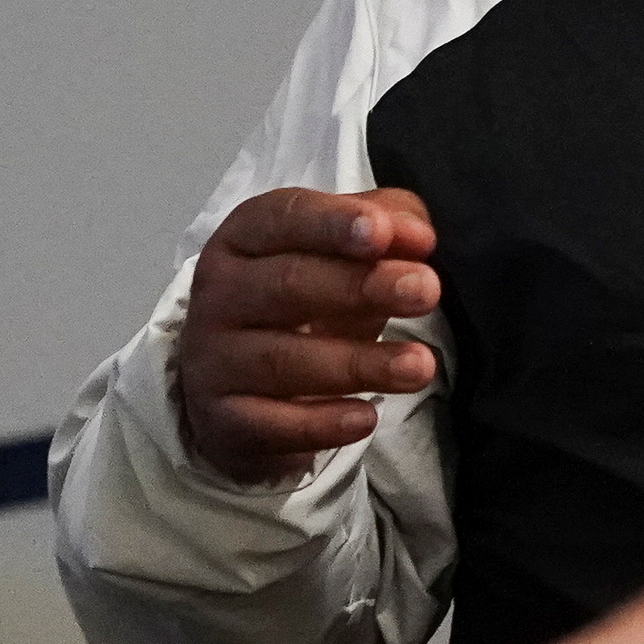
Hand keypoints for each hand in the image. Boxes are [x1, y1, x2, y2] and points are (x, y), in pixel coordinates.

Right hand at [174, 186, 441, 482]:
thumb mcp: (338, 256)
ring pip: (284, 359)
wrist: (236, 393)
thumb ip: (383, 228)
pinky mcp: (225, 421)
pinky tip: (367, 418)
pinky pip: (273, 424)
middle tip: (427, 290)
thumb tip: (418, 236)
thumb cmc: (300, 308)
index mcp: (244, 239)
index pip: (282, 219)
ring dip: (359, 363)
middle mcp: (221, 295)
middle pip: (287, 285)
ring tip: (420, 365)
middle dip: (360, 286)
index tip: (381, 232)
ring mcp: (216, 360)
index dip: (332, 223)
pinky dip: (322, 424)